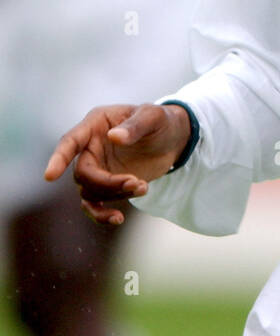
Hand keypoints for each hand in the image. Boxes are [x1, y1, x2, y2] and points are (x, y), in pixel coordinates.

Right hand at [44, 103, 191, 224]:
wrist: (173, 139)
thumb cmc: (160, 121)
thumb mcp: (153, 117)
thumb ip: (134, 126)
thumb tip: (114, 137)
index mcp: (95, 125)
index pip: (70, 142)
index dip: (58, 158)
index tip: (50, 176)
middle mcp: (90, 148)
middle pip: (83, 174)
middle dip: (107, 183)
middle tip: (137, 182)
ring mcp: (98, 168)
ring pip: (91, 191)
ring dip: (116, 195)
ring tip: (144, 187)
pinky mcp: (108, 186)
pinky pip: (94, 205)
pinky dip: (102, 215)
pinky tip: (118, 219)